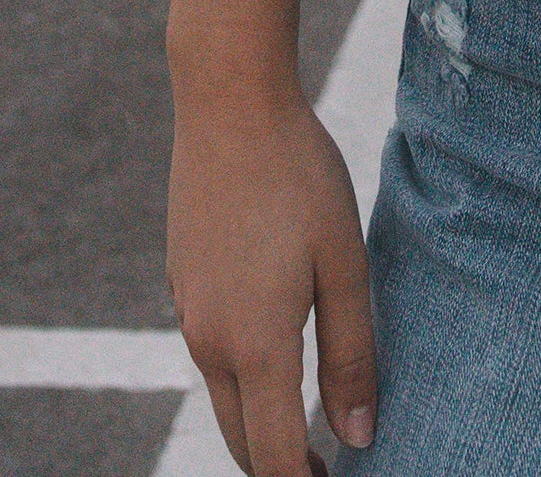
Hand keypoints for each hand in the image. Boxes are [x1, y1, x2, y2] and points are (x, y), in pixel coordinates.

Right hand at [166, 78, 378, 471]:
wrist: (228, 99)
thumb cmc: (298, 175)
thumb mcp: (344, 264)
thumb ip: (352, 357)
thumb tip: (359, 437)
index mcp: (255, 345)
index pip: (277, 459)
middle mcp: (210, 340)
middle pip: (241, 441)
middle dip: (279, 469)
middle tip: (326, 470)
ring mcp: (188, 310)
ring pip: (223, 396)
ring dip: (259, 422)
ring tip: (307, 419)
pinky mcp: (182, 280)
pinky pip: (210, 349)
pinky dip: (240, 374)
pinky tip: (275, 344)